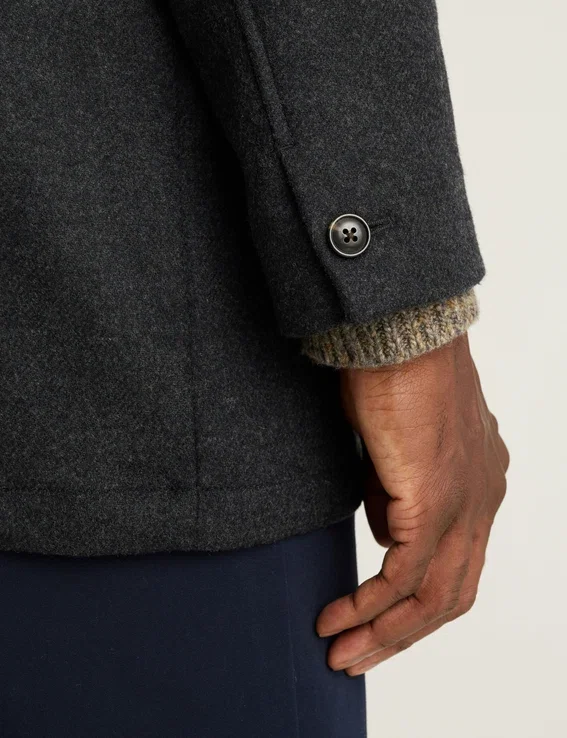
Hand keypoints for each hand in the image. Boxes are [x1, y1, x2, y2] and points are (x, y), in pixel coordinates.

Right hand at [316, 333, 508, 673]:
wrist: (399, 335)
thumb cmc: (392, 371)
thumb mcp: (395, 444)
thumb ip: (394, 490)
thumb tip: (381, 530)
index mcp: (481, 479)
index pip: (459, 558)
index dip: (419, 598)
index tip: (379, 619)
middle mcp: (483, 498)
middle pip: (453, 592)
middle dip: (403, 634)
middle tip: (359, 656)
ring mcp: (466, 505)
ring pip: (434, 596)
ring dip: (384, 633)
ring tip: (342, 652)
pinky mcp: (434, 505)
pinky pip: (405, 577)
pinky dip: (371, 605)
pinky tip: (340, 618)